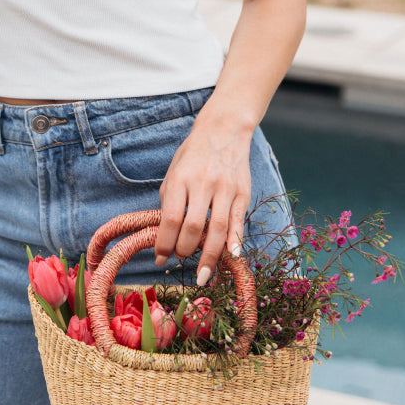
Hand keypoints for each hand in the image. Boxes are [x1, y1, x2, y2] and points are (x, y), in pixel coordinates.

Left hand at [154, 109, 252, 284]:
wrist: (224, 130)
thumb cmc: (192, 156)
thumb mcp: (172, 173)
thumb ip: (168, 202)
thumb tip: (163, 237)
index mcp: (180, 179)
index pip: (170, 219)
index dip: (164, 243)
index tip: (160, 259)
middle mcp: (203, 183)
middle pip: (193, 227)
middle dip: (184, 250)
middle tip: (180, 259)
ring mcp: (226, 188)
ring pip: (218, 229)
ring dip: (209, 256)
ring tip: (203, 274)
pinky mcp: (243, 192)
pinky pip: (238, 222)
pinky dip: (235, 242)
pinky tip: (230, 258)